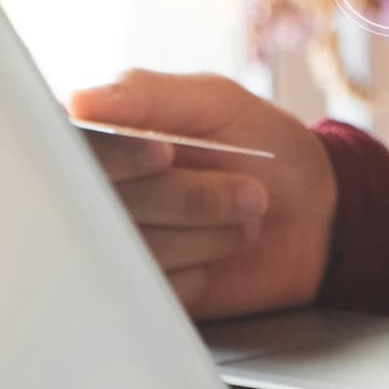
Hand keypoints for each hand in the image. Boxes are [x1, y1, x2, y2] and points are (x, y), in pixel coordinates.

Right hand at [67, 71, 336, 320]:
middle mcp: (99, 196)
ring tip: (243, 221)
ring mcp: (119, 247)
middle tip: (247, 192)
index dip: (118, 159)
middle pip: (104, 206)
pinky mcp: (141, 292)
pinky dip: (198, 274)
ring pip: (131, 250)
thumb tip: (79, 102)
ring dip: (204, 236)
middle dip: (187, 199)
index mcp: (103, 142)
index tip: (167, 155)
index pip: (71, 152)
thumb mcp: (217, 103)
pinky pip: (150, 290)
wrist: (316, 216)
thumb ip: (149, 96)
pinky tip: (217, 260)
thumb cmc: (263, 147)